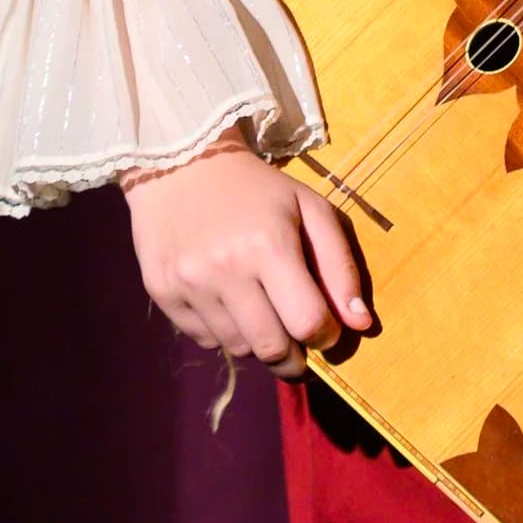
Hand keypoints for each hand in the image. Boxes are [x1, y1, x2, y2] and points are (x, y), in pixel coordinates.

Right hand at [122, 130, 374, 372]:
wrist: (181, 164)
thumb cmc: (257, 189)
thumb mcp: (310, 209)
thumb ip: (341, 266)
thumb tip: (361, 323)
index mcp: (269, 245)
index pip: (308, 322)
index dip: (326, 337)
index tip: (327, 331)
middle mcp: (225, 270)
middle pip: (272, 348)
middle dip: (294, 358)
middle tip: (298, 346)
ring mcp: (189, 285)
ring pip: (238, 349)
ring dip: (259, 344)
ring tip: (264, 317)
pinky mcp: (161, 293)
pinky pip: (204, 340)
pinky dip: (224, 333)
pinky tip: (229, 304)